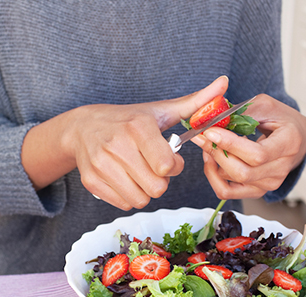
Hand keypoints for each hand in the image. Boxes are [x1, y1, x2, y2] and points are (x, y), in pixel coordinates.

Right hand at [22, 76, 231, 210]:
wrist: (81, 128)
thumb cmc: (127, 120)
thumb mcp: (159, 111)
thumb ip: (195, 103)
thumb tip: (224, 83)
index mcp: (138, 127)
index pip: (166, 166)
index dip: (174, 167)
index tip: (168, 159)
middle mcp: (117, 145)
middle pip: (156, 188)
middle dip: (160, 181)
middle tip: (153, 168)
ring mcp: (102, 164)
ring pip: (140, 200)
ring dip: (145, 191)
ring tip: (140, 174)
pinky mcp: (91, 181)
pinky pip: (123, 204)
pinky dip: (128, 197)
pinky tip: (125, 179)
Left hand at [192, 94, 305, 199]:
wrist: (297, 138)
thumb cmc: (282, 120)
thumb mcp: (265, 106)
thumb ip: (243, 113)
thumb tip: (215, 120)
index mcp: (289, 144)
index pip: (257, 154)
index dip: (230, 145)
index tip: (210, 131)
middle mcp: (281, 169)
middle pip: (242, 172)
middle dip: (217, 154)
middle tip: (202, 137)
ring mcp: (270, 183)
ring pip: (232, 182)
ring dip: (213, 163)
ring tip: (208, 144)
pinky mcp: (257, 191)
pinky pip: (227, 192)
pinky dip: (213, 178)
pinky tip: (211, 161)